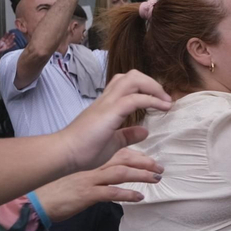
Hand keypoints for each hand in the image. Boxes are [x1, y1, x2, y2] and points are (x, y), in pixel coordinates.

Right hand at [34, 147, 163, 221]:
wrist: (36, 201)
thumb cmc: (54, 190)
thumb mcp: (75, 178)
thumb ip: (92, 174)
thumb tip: (108, 176)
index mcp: (89, 162)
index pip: (116, 152)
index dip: (135, 154)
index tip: (149, 158)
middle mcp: (91, 168)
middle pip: (123, 159)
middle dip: (144, 162)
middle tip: (160, 167)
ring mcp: (89, 180)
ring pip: (120, 173)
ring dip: (141, 175)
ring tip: (155, 179)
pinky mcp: (86, 194)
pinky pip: (111, 192)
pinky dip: (127, 194)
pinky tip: (139, 197)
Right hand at [52, 69, 171, 172]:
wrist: (64, 154)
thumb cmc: (84, 150)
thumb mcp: (113, 142)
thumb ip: (127, 134)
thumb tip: (144, 131)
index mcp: (107, 105)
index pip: (127, 84)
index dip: (147, 88)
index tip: (162, 102)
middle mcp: (107, 99)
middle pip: (132, 75)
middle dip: (152, 83)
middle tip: (166, 100)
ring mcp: (107, 104)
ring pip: (133, 79)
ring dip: (153, 88)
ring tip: (166, 102)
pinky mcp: (109, 112)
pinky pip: (134, 99)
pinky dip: (152, 100)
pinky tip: (163, 108)